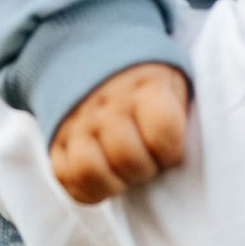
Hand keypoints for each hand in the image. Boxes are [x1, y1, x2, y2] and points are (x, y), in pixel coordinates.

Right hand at [50, 62, 190, 201]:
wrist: (97, 55)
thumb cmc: (149, 84)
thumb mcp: (174, 84)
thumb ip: (182, 115)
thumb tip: (187, 157)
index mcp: (144, 87)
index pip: (162, 131)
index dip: (171, 151)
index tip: (171, 149)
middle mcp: (106, 104)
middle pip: (126, 157)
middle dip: (145, 170)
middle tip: (149, 163)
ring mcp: (77, 123)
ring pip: (89, 170)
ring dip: (113, 184)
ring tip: (125, 175)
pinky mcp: (57, 141)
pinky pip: (65, 178)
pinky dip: (87, 190)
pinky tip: (104, 181)